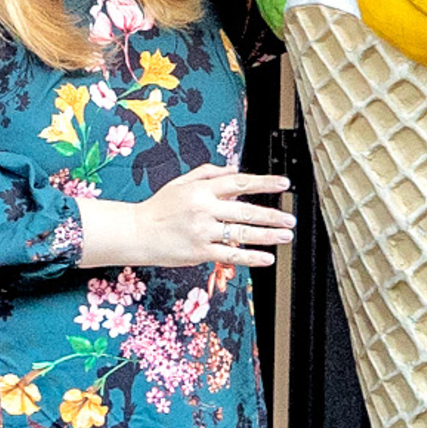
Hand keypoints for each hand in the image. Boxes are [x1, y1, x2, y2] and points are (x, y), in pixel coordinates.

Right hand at [82, 167, 294, 269]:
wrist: (136, 232)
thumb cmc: (159, 207)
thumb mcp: (181, 182)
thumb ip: (208, 173)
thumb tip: (234, 169)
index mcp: (201, 190)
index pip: (239, 183)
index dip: (264, 182)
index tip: (283, 183)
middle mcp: (203, 209)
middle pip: (245, 211)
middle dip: (271, 215)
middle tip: (290, 219)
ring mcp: (202, 232)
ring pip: (241, 234)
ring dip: (267, 235)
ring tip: (285, 236)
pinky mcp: (199, 252)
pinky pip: (230, 255)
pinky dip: (251, 258)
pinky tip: (267, 258)